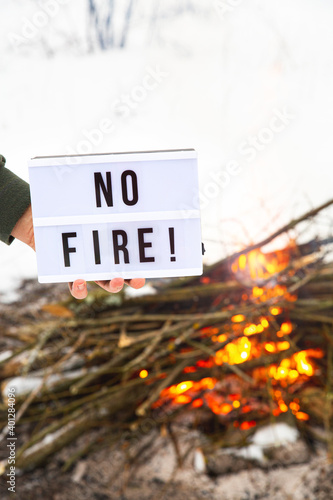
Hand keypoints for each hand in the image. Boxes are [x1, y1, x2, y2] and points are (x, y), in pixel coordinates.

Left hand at [11, 206, 144, 298]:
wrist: (42, 217)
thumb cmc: (69, 206)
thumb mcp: (87, 198)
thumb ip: (101, 193)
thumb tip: (118, 166)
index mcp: (114, 243)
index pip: (134, 257)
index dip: (143, 265)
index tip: (150, 266)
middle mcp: (104, 258)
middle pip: (125, 273)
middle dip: (133, 279)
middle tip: (137, 279)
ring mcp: (89, 267)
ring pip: (105, 283)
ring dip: (112, 285)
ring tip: (114, 281)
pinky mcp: (69, 272)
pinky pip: (76, 288)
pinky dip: (79, 289)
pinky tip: (80, 282)